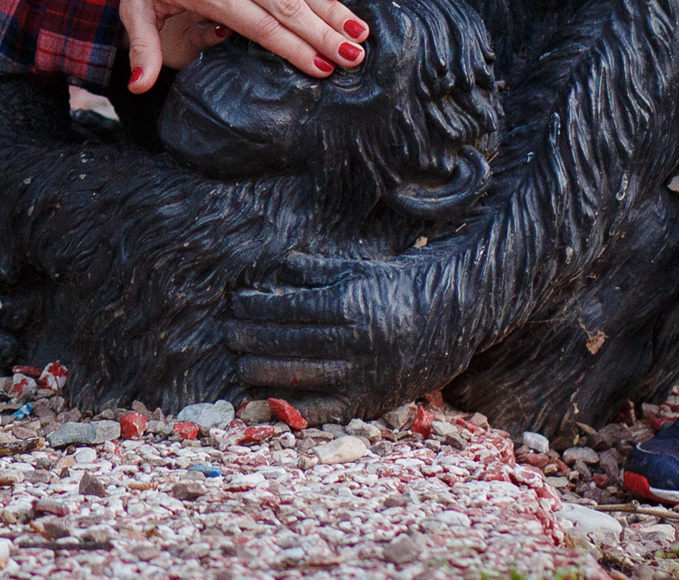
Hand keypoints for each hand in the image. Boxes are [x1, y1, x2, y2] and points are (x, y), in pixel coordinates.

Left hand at [103, 0, 361, 90]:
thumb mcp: (136, 6)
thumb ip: (143, 49)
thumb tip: (138, 88)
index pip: (261, 27)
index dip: (294, 49)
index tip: (322, 69)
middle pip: (289, 7)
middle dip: (326, 35)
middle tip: (356, 58)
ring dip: (333, 8)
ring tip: (361, 32)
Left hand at [225, 251, 478, 421]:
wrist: (451, 317)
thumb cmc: (397, 288)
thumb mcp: (358, 270)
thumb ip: (315, 272)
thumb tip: (274, 269)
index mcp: (349, 305)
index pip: (289, 309)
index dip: (257, 309)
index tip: (235, 306)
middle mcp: (353, 341)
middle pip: (289, 343)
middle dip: (252, 340)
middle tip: (227, 336)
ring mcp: (362, 374)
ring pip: (300, 377)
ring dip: (263, 374)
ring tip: (239, 368)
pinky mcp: (370, 400)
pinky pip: (324, 409)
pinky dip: (293, 409)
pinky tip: (268, 404)